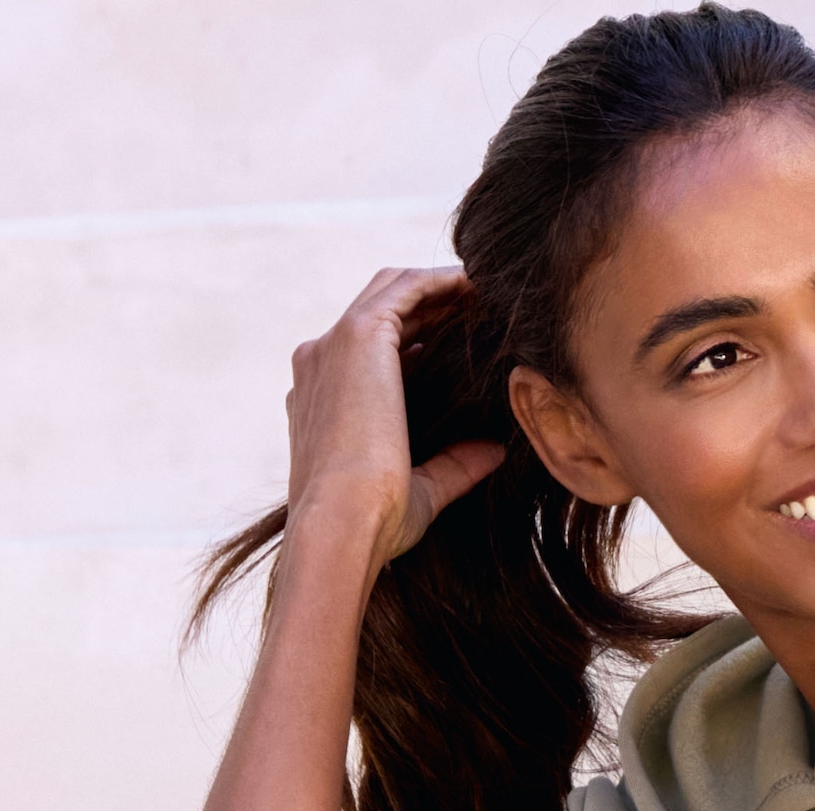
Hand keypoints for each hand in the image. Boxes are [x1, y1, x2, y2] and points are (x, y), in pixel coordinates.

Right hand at [283, 266, 503, 567]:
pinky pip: (405, 288)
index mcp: (323, 400)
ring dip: (436, 287)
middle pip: (379, 310)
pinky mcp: (358, 335)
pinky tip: (474, 286)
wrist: (342, 525)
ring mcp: (334, 346)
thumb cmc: (373, 523)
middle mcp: (321, 365)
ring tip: (482, 293)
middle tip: (477, 309)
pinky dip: (440, 282)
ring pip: (390, 290)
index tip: (459, 343)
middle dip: (428, 304)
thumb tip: (494, 451)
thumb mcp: (421, 489)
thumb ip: (453, 464)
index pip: (371, 352)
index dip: (418, 340)